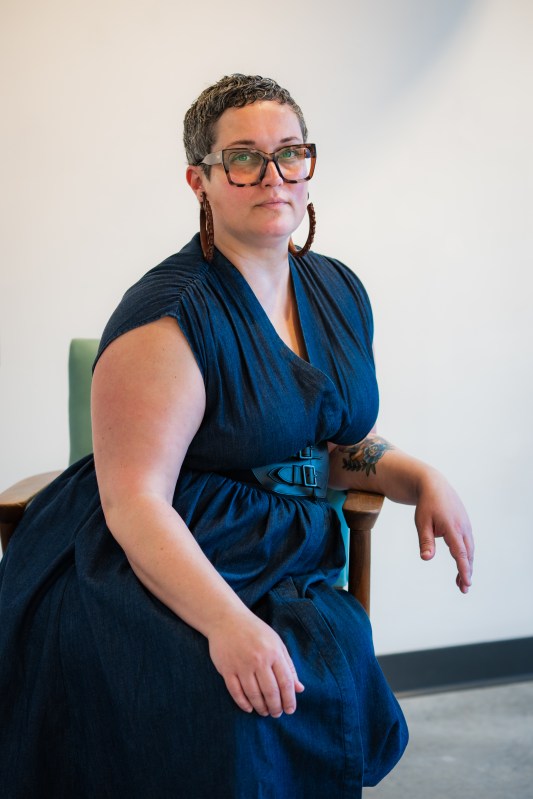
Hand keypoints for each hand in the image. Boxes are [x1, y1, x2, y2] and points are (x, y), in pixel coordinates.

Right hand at [208, 610, 304, 717]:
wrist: (226, 619)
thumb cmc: (255, 631)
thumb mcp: (276, 643)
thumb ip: (289, 666)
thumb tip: (299, 689)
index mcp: (274, 652)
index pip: (286, 682)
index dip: (289, 699)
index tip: (290, 710)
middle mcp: (258, 660)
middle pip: (270, 692)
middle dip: (276, 707)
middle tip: (277, 714)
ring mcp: (241, 665)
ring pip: (254, 694)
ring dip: (261, 707)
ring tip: (265, 712)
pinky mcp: (226, 669)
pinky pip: (236, 692)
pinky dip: (243, 703)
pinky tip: (249, 708)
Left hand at [414, 469, 473, 592]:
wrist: (434, 486)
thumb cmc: (426, 505)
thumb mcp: (422, 522)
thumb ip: (425, 541)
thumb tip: (426, 558)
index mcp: (452, 528)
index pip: (460, 553)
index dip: (463, 569)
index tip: (466, 583)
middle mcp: (463, 527)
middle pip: (468, 554)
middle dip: (466, 571)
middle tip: (463, 588)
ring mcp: (466, 526)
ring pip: (469, 550)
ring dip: (467, 565)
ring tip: (461, 582)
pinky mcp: (465, 525)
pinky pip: (468, 543)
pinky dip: (466, 555)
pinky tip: (461, 564)